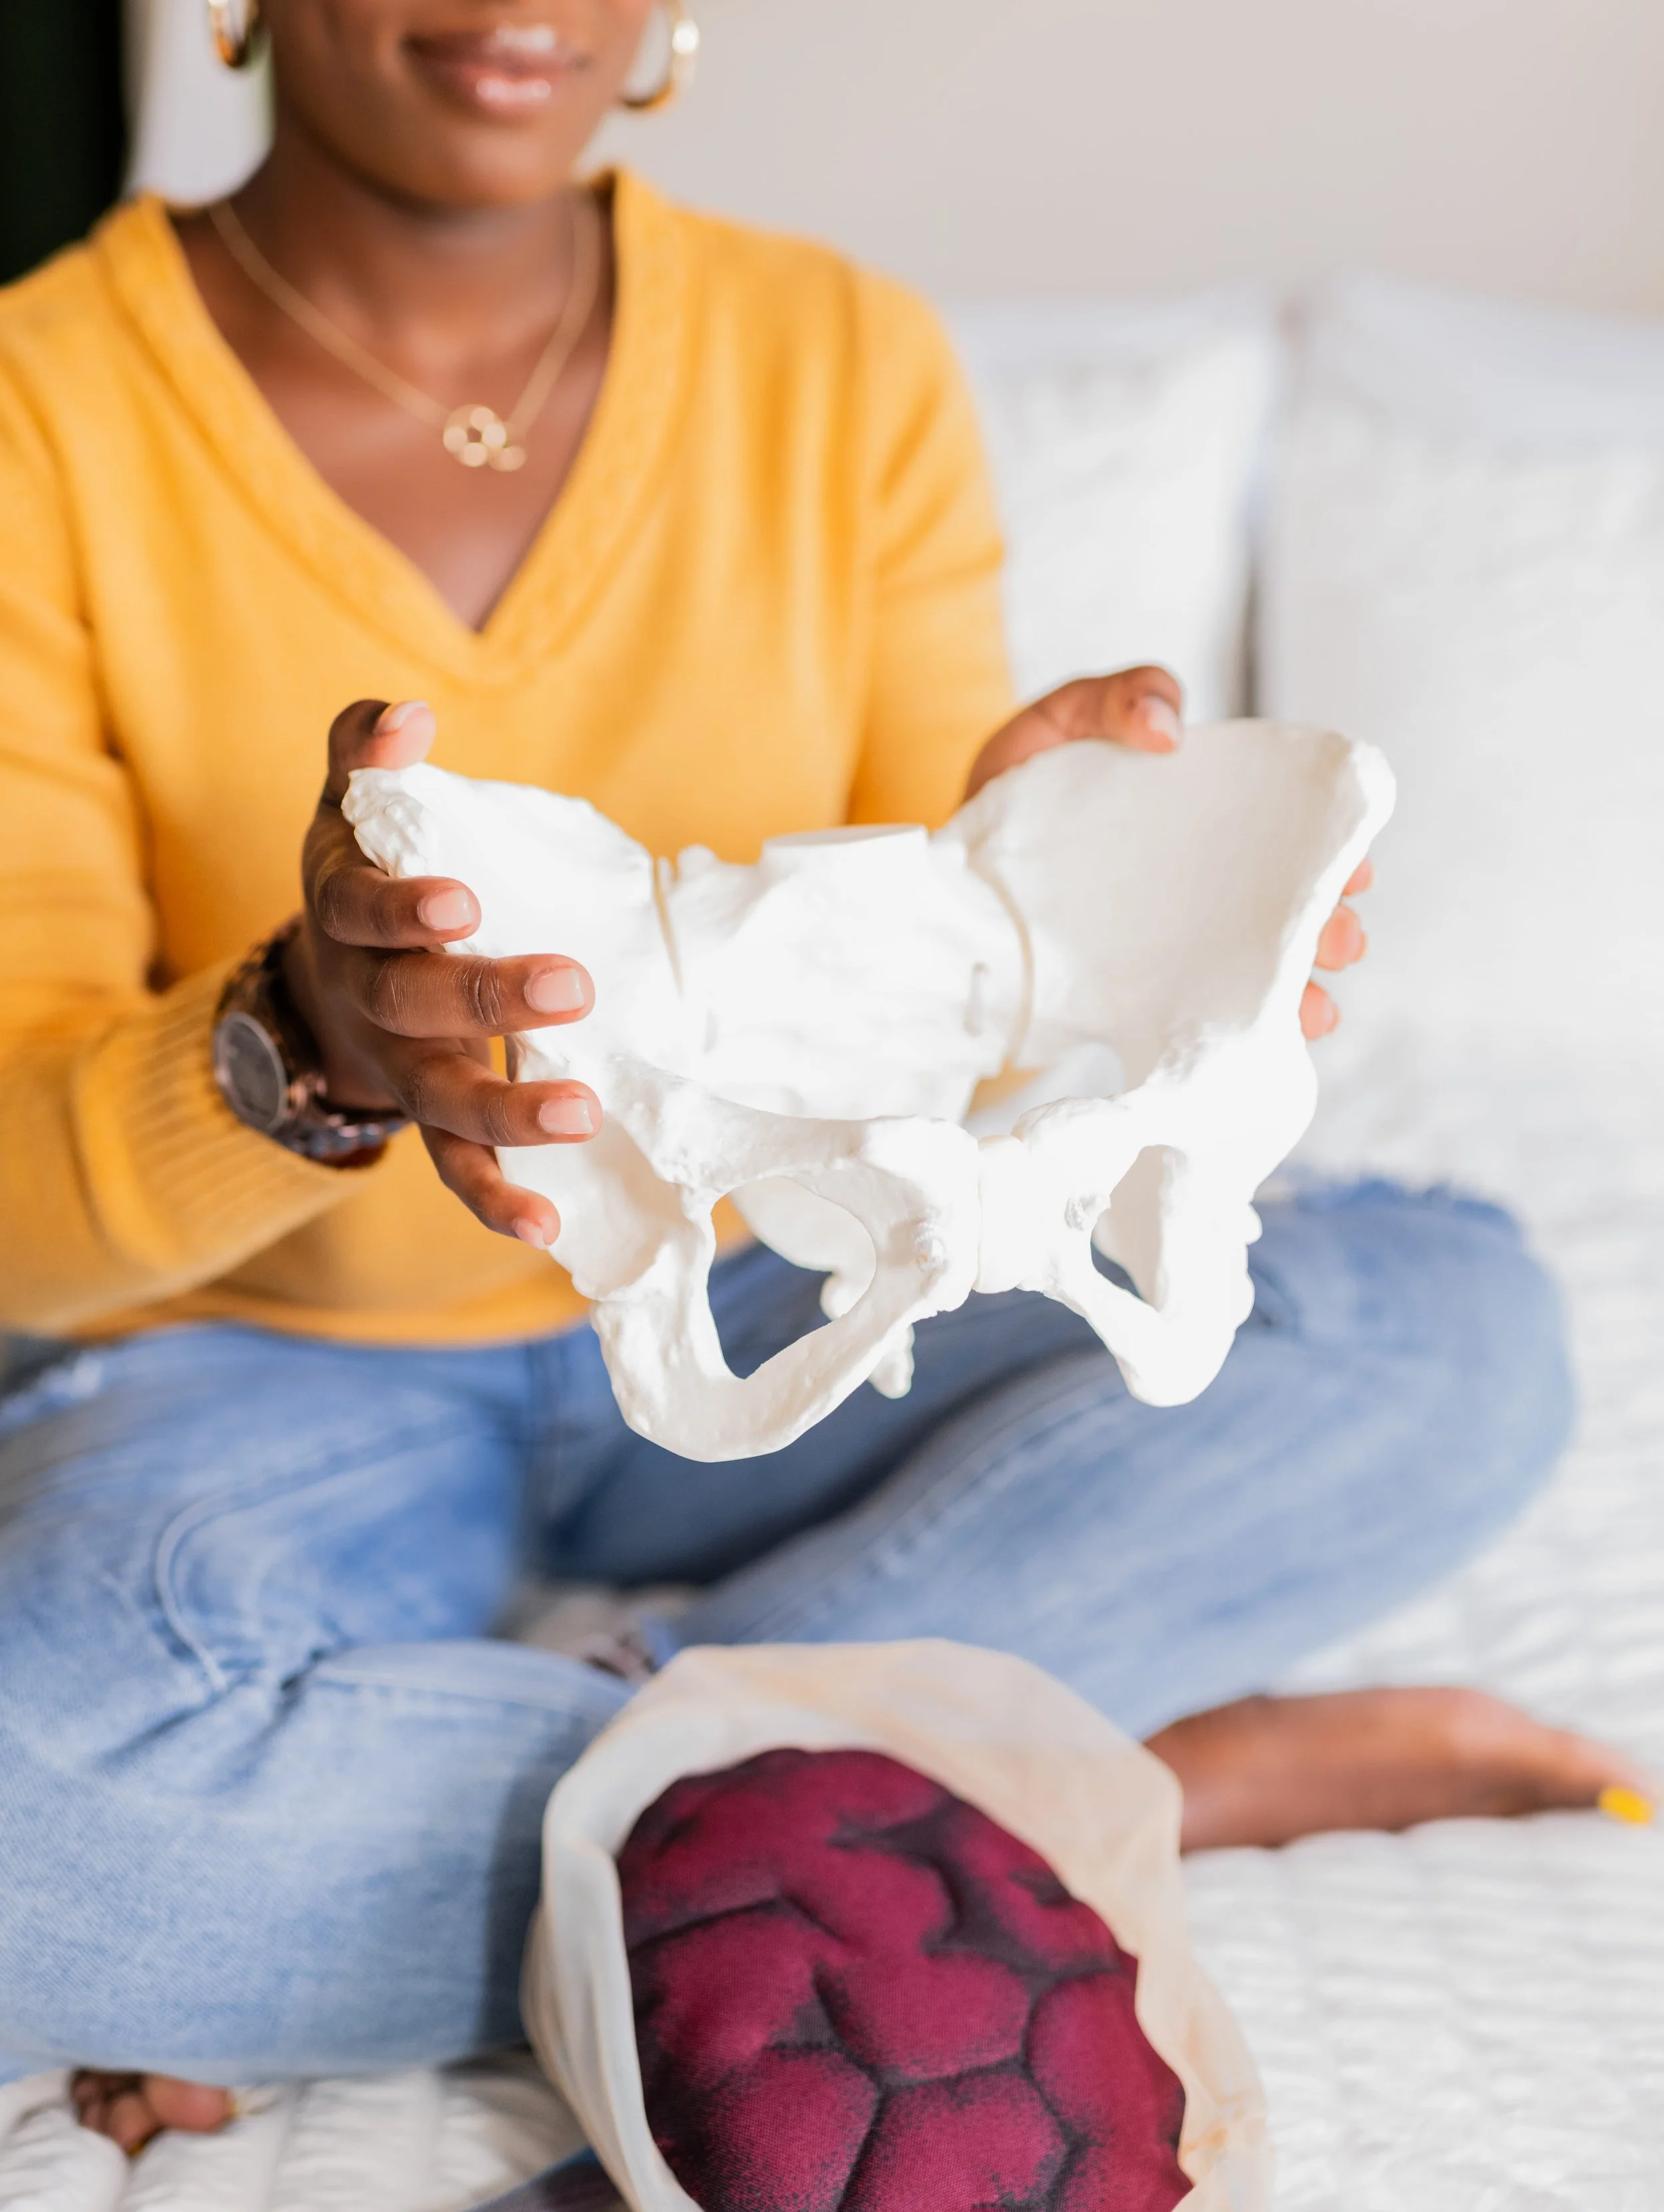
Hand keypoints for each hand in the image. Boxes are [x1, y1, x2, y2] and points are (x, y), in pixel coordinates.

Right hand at [285, 698, 598, 1247]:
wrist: (329, 986)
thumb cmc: (365, 878)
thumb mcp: (350, 808)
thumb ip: (365, 749)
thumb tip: (408, 713)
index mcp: (349, 914)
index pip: (362, 910)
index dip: (403, 909)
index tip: (461, 901)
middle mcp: (371, 997)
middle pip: (416, 1005)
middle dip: (489, 997)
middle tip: (573, 984)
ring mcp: (402, 1067)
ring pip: (443, 1102)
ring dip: (507, 1114)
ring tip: (580, 1114)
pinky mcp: (434, 1117)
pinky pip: (457, 1170)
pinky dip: (497, 1202)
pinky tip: (547, 1230)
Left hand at [963, 667, 1372, 1040]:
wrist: (948, 868)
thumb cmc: (1016, 784)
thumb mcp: (1060, 720)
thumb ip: (1114, 698)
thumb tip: (1169, 726)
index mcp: (1202, 810)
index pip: (1287, 825)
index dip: (1332, 843)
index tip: (1357, 864)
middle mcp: (1200, 877)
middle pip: (1285, 903)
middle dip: (1327, 926)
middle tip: (1342, 943)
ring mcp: (1172, 936)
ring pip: (1253, 965)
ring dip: (1297, 989)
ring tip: (1317, 1010)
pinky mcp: (1137, 987)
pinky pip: (1197, 1012)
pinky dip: (1239, 1028)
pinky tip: (1273, 1041)